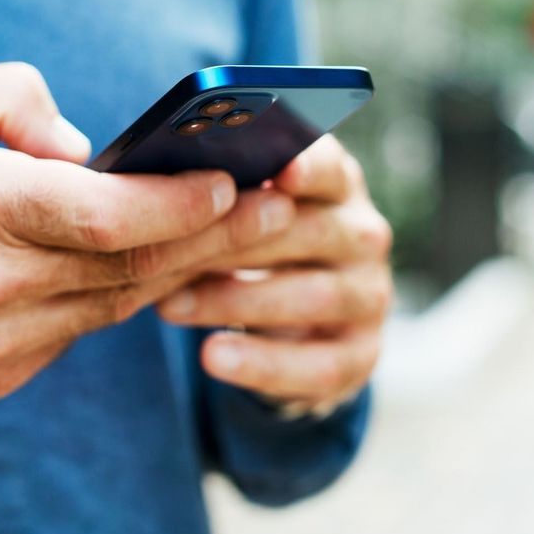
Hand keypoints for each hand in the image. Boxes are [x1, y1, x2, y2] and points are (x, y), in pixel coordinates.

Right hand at [0, 63, 294, 402]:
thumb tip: (87, 148)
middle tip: (278, 211)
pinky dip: (117, 298)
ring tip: (235, 237)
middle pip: (132, 267)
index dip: (180, 205)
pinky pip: (78, 333)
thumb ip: (11, 101)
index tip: (234, 185)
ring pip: (116, 305)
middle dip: (216, 239)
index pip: (106, 216)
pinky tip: (155, 271)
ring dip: (181, 271)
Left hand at [158, 136, 392, 414]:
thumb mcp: (241, 216)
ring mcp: (369, 296)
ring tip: (170, 307)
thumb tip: (164, 183)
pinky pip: (320, 364)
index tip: (278, 172)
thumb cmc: (251, 250)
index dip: (308, 168)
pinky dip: (263, 363)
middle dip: (238, 242)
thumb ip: (222, 196)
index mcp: (337, 187)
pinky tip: (213, 356)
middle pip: (313, 231)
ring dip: (236, 302)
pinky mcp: (362, 353)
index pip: (330, 169)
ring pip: (315, 297)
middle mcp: (364, 236)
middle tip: (168, 250)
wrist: (289, 331)